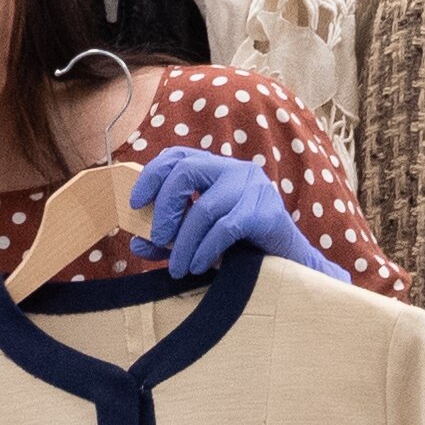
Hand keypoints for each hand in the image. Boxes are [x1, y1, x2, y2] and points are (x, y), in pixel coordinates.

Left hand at [126, 148, 349, 283]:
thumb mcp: (198, 242)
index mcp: (218, 169)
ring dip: (184, 242)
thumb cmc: (243, 250)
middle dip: (165, 206)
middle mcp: (236, 170)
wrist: (290, 268)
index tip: (134, 203)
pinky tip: (197, 266)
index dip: (152, 175)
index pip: (178, 155)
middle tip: (157, 238)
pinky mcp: (267, 212)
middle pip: (186, 170)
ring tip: (178, 267)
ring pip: (205, 207)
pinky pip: (225, 227)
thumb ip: (170, 240)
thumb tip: (137, 244)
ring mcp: (254, 188)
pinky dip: (205, 249)